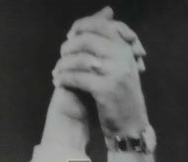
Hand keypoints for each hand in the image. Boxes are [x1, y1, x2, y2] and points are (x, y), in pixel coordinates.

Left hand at [54, 8, 148, 136]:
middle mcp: (122, 57)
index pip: (101, 25)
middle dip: (70, 46)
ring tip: (56, 71)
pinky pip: (77, 78)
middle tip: (61, 54)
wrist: (131, 124)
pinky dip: (64, 79)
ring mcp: (115, 73)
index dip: (82, 26)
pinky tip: (58, 82)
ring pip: (80, 59)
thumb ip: (112, 40)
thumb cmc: (122, 94)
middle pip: (88, 40)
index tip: (70, 35)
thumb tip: (105, 11)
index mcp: (125, 48)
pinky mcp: (105, 89)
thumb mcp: (122, 64)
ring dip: (63, 64)